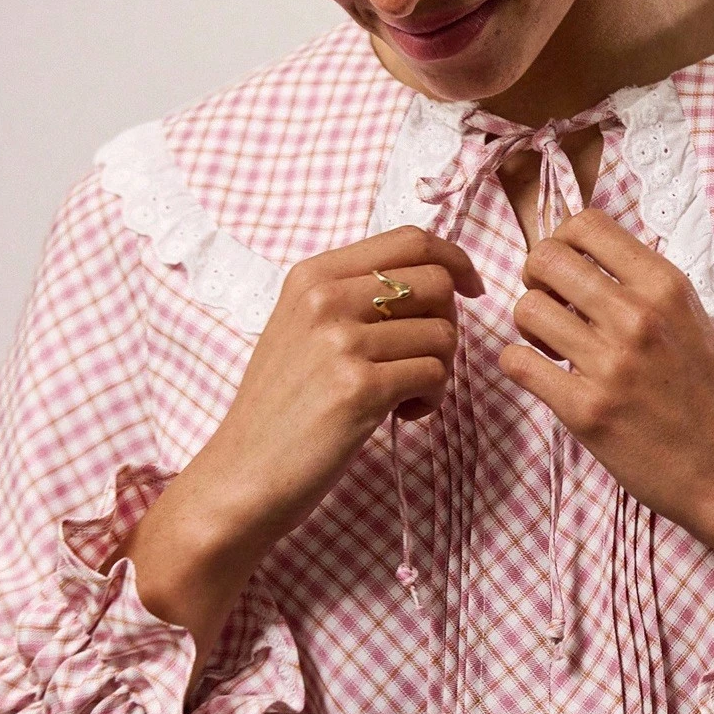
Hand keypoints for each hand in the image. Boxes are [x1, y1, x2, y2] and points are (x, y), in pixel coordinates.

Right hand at [191, 225, 483, 550]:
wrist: (242, 473)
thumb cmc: (281, 408)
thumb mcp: (301, 330)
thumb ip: (355, 299)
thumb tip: (436, 283)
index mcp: (312, 276)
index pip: (410, 240)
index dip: (454, 261)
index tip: (470, 289)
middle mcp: (325, 298)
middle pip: (437, 282)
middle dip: (449, 322)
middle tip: (425, 360)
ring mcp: (341, 342)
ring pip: (443, 333)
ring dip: (439, 370)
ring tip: (405, 396)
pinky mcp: (360, 388)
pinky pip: (435, 374)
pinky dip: (431, 399)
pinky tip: (401, 415)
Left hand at [498, 209, 713, 678]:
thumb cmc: (713, 401)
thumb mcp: (691, 323)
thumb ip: (643, 288)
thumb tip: (584, 260)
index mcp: (666, 285)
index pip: (584, 224)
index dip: (561, 243)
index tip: (567, 273)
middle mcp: (637, 316)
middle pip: (543, 259)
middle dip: (536, 281)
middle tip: (553, 310)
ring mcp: (610, 364)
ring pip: (524, 309)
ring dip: (529, 328)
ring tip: (553, 350)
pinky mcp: (586, 410)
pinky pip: (516, 362)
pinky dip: (521, 367)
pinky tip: (547, 380)